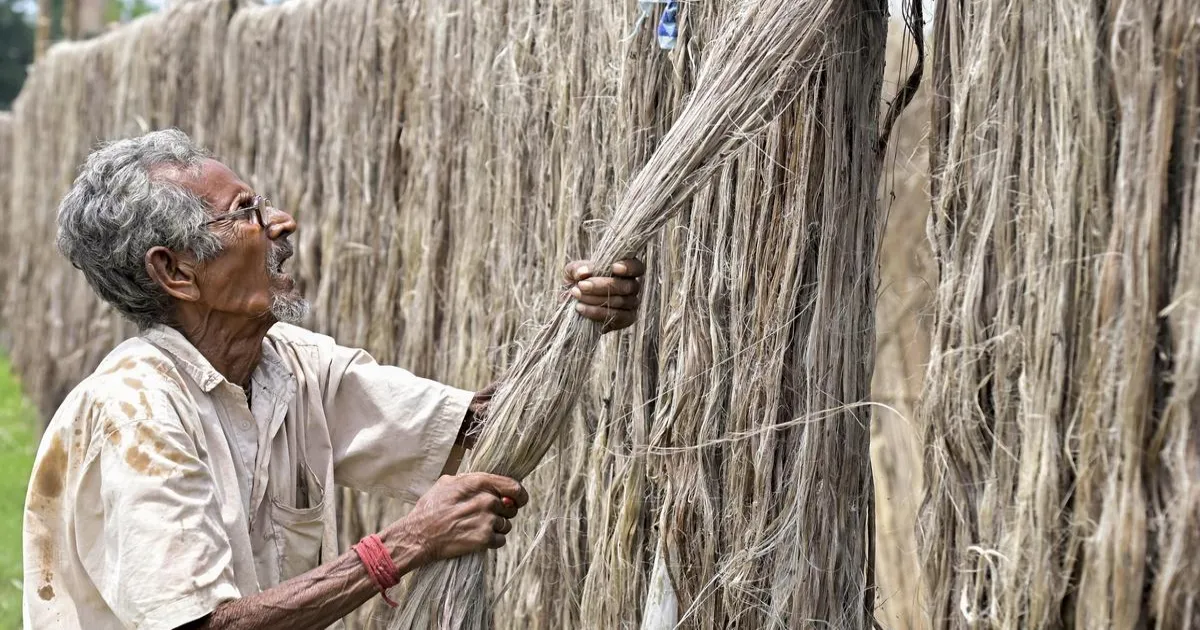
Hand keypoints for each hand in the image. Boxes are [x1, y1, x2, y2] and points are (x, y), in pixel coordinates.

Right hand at [387, 473, 527, 564]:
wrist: (419, 536)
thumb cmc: (430, 509)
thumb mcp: (447, 483)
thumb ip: (470, 480)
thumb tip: (487, 481)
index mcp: (477, 483)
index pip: (513, 486)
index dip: (520, 494)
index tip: (520, 499)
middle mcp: (486, 500)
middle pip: (510, 508)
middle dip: (502, 513)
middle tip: (485, 517)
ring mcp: (486, 520)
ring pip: (506, 525)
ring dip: (497, 528)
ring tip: (477, 528)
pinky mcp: (484, 539)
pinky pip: (501, 540)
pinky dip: (492, 541)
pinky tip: (477, 539)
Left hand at [563, 258, 645, 332]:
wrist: (572, 306)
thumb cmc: (576, 284)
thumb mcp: (573, 272)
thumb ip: (577, 269)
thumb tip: (582, 273)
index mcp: (625, 270)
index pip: (636, 267)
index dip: (628, 267)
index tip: (613, 268)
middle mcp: (632, 287)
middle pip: (626, 286)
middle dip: (602, 285)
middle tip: (581, 285)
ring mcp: (631, 304)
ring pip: (620, 301)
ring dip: (595, 299)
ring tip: (577, 295)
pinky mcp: (626, 319)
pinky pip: (616, 316)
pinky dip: (596, 312)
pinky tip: (581, 308)